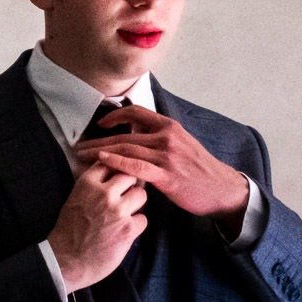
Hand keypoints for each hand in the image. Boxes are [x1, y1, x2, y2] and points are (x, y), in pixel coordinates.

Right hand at [48, 162, 146, 291]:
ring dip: (136, 203)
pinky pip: (143, 219)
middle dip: (130, 185)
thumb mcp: (74, 199)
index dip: (116, 169)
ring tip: (126, 214)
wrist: (66, 260)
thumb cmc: (69, 230)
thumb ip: (92, 186)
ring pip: (141, 194)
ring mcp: (117, 211)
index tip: (117, 177)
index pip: (110, 162)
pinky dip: (136, 225)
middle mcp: (103, 193)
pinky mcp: (128, 229)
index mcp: (86, 184)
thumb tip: (112, 178)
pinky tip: (125, 231)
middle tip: (125, 197)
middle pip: (130, 175)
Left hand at [73, 104, 248, 231]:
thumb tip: (136, 137)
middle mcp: (166, 137)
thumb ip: (160, 138)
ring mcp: (167, 156)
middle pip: (125, 135)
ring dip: (101, 152)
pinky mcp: (167, 175)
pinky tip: (103, 161)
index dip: (115, 116)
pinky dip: (118, 161)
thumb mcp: (182, 145)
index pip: (136, 113)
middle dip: (99, 140)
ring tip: (83, 156)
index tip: (100, 124)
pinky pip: (137, 166)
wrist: (222, 189)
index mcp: (169, 127)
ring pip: (127, 149)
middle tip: (79, 146)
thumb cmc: (200, 169)